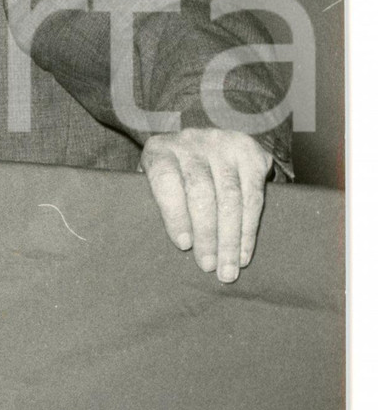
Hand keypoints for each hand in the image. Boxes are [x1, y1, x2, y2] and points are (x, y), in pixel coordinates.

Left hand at [140, 128, 272, 283]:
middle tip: (208, 266)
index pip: (166, 180)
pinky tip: (243, 252)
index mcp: (159, 150)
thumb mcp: (155, 182)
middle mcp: (190, 141)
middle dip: (207, 234)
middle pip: (201, 191)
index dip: (175, 214)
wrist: (206, 144)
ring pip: (230, 197)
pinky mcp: (250, 153)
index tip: (184, 245)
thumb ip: (157, 205)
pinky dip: (249, 229)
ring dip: (230, 238)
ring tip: (228, 268)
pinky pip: (253, 197)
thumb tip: (168, 244)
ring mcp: (223, 144)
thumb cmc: (174, 177)